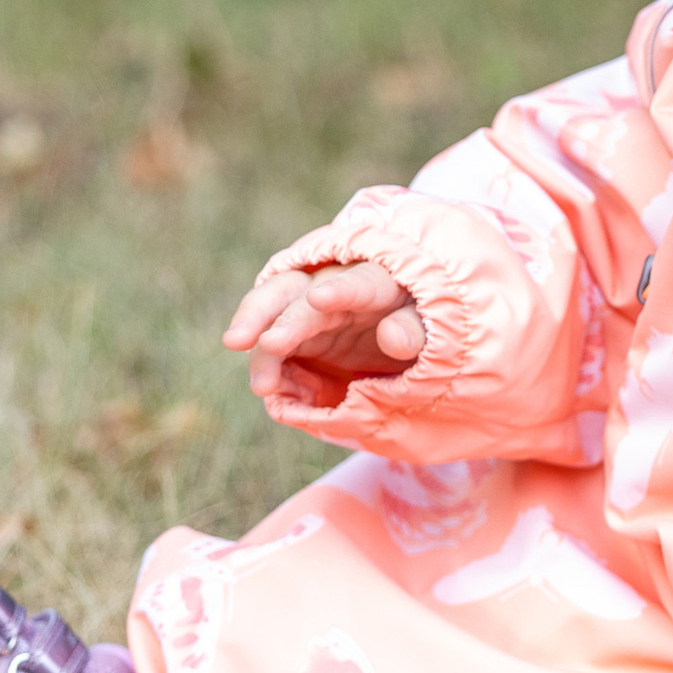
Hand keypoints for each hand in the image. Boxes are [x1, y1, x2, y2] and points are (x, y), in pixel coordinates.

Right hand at [224, 260, 424, 414]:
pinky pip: (273, 353)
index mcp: (377, 282)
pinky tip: (270, 390)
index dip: (341, 291)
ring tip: (262, 387)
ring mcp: (310, 316)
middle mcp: (333, 292)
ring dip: (260, 351)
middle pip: (289, 290)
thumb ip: (415, 329)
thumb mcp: (435, 328)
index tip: (319, 298)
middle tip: (237, 340)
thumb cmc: (425, 326)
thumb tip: (392, 336)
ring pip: (270, 319)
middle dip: (263, 312)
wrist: (408, 337)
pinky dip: (268, 370)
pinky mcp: (297, 340)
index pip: (359, 283)